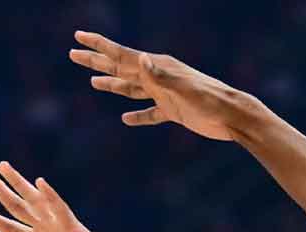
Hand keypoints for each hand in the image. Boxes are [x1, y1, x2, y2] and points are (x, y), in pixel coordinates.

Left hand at [0, 161, 145, 231]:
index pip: (11, 228)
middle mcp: (49, 231)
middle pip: (18, 206)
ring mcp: (62, 228)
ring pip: (36, 201)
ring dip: (19, 184)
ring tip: (1, 166)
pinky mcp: (77, 231)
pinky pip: (62, 211)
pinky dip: (51, 197)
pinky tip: (39, 183)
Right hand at [70, 32, 246, 140]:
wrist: (233, 117)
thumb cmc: (211, 101)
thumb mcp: (184, 88)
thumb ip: (160, 76)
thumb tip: (139, 58)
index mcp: (157, 67)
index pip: (121, 54)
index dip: (98, 46)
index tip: (78, 37)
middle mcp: (158, 76)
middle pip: (120, 68)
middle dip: (96, 61)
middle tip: (73, 54)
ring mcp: (165, 94)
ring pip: (131, 89)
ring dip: (111, 85)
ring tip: (93, 82)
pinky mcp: (174, 111)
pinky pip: (149, 113)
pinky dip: (136, 116)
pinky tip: (125, 119)